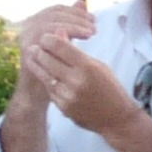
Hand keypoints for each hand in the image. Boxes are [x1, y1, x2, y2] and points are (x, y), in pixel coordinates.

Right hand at [13, 2, 96, 70]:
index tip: (93, 19)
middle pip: (55, 13)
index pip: (57, 9)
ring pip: (53, 21)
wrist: (38, 94)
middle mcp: (29, 26)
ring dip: (75, 23)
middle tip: (94, 24)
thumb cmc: (54, 70)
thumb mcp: (65, 44)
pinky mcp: (28, 46)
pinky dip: (68, 32)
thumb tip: (81, 2)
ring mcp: (27, 35)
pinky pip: (49, 33)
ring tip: (92, 31)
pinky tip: (84, 37)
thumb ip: (71, 23)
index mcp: (36, 22)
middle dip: (77, 17)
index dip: (76, 11)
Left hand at [21, 31, 137, 134]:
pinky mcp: (63, 108)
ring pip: (43, 74)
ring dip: (37, 64)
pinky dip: (47, 80)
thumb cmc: (110, 88)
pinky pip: (49, 89)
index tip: (46, 37)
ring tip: (34, 57)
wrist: (117, 118)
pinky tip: (46, 74)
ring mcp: (67, 96)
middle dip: (39, 50)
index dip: (48, 38)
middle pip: (46, 58)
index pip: (57, 45)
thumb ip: (75, 51)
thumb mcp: (97, 65)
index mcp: (86, 67)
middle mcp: (75, 81)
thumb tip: (58, 32)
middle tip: (36, 46)